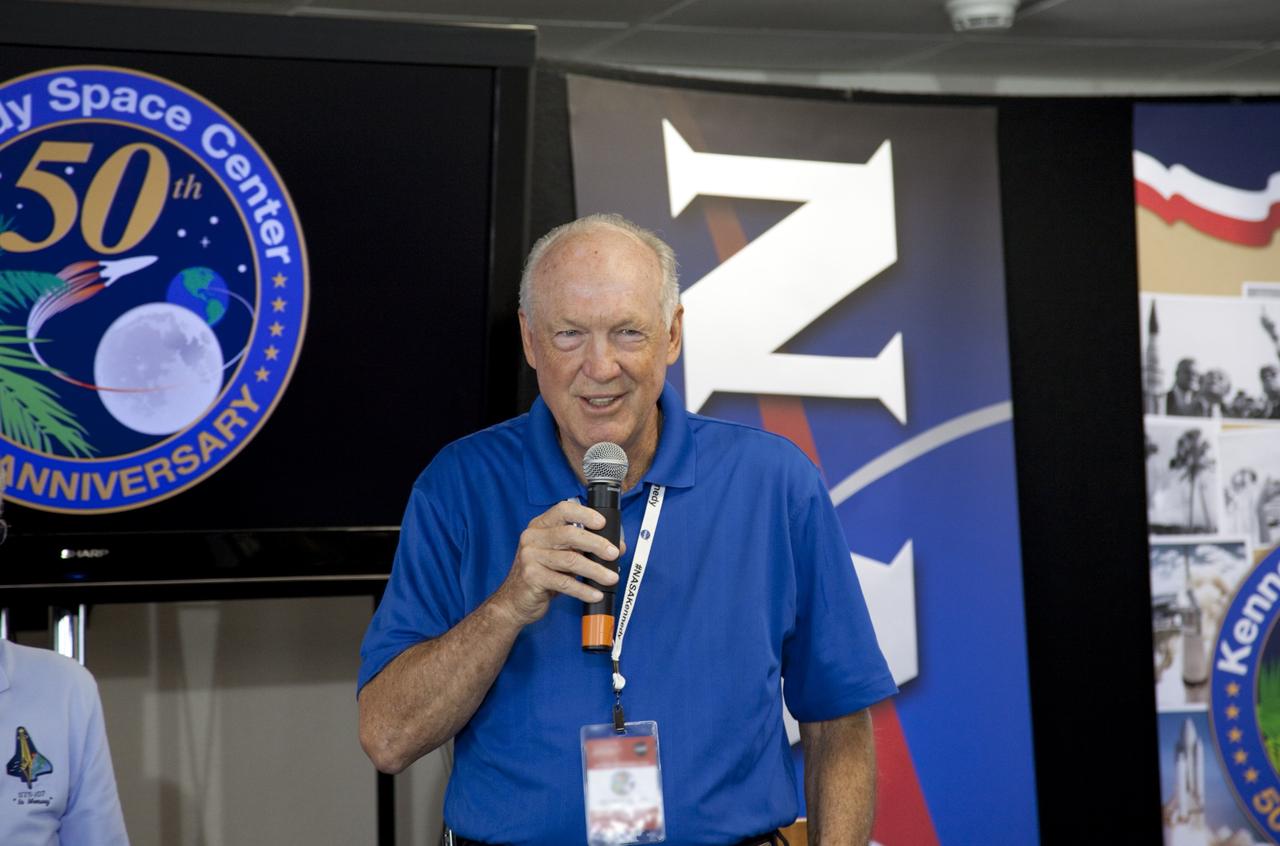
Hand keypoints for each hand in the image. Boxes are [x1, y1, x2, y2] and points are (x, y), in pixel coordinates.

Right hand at [492, 500, 620, 626]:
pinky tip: (595, 593)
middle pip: (570, 534)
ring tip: (611, 577)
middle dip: (597, 544)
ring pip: (571, 560)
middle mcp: (532, 538)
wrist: (514, 601)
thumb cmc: (540, 574)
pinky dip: (584, 589)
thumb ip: (581, 546)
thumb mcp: (557, 555)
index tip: (602, 522)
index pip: (563, 510)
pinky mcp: (532, 577)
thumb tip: (617, 546)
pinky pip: (564, 583)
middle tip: (614, 553)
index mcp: (539, 526)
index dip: (585, 514)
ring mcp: (530, 557)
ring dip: (595, 570)